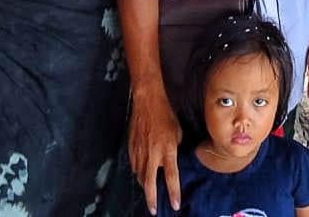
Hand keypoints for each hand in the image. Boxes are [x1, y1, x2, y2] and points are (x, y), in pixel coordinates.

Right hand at [128, 86, 182, 214]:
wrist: (147, 102)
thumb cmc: (166, 115)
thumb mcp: (177, 133)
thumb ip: (174, 149)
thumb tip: (170, 160)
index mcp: (168, 151)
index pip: (171, 178)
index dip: (173, 193)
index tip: (175, 205)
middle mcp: (153, 155)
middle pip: (150, 184)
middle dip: (152, 199)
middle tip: (154, 210)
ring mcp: (140, 152)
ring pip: (140, 176)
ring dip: (145, 185)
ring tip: (149, 192)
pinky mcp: (131, 148)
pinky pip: (134, 166)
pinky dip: (138, 172)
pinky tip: (141, 174)